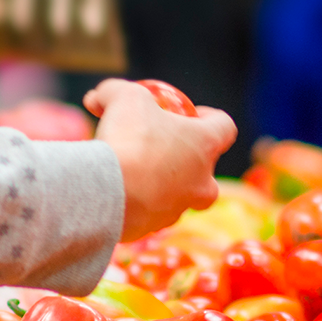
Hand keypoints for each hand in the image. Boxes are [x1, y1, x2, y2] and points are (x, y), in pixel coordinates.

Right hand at [86, 79, 236, 241]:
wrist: (107, 193)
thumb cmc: (128, 140)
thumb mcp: (123, 98)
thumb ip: (114, 92)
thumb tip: (96, 98)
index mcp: (204, 146)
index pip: (225, 127)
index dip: (211, 118)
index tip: (193, 115)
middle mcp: (201, 182)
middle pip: (207, 172)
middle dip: (188, 160)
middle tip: (164, 150)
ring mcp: (179, 209)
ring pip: (177, 196)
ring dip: (160, 183)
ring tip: (131, 171)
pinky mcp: (153, 228)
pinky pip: (149, 213)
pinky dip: (137, 203)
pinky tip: (115, 192)